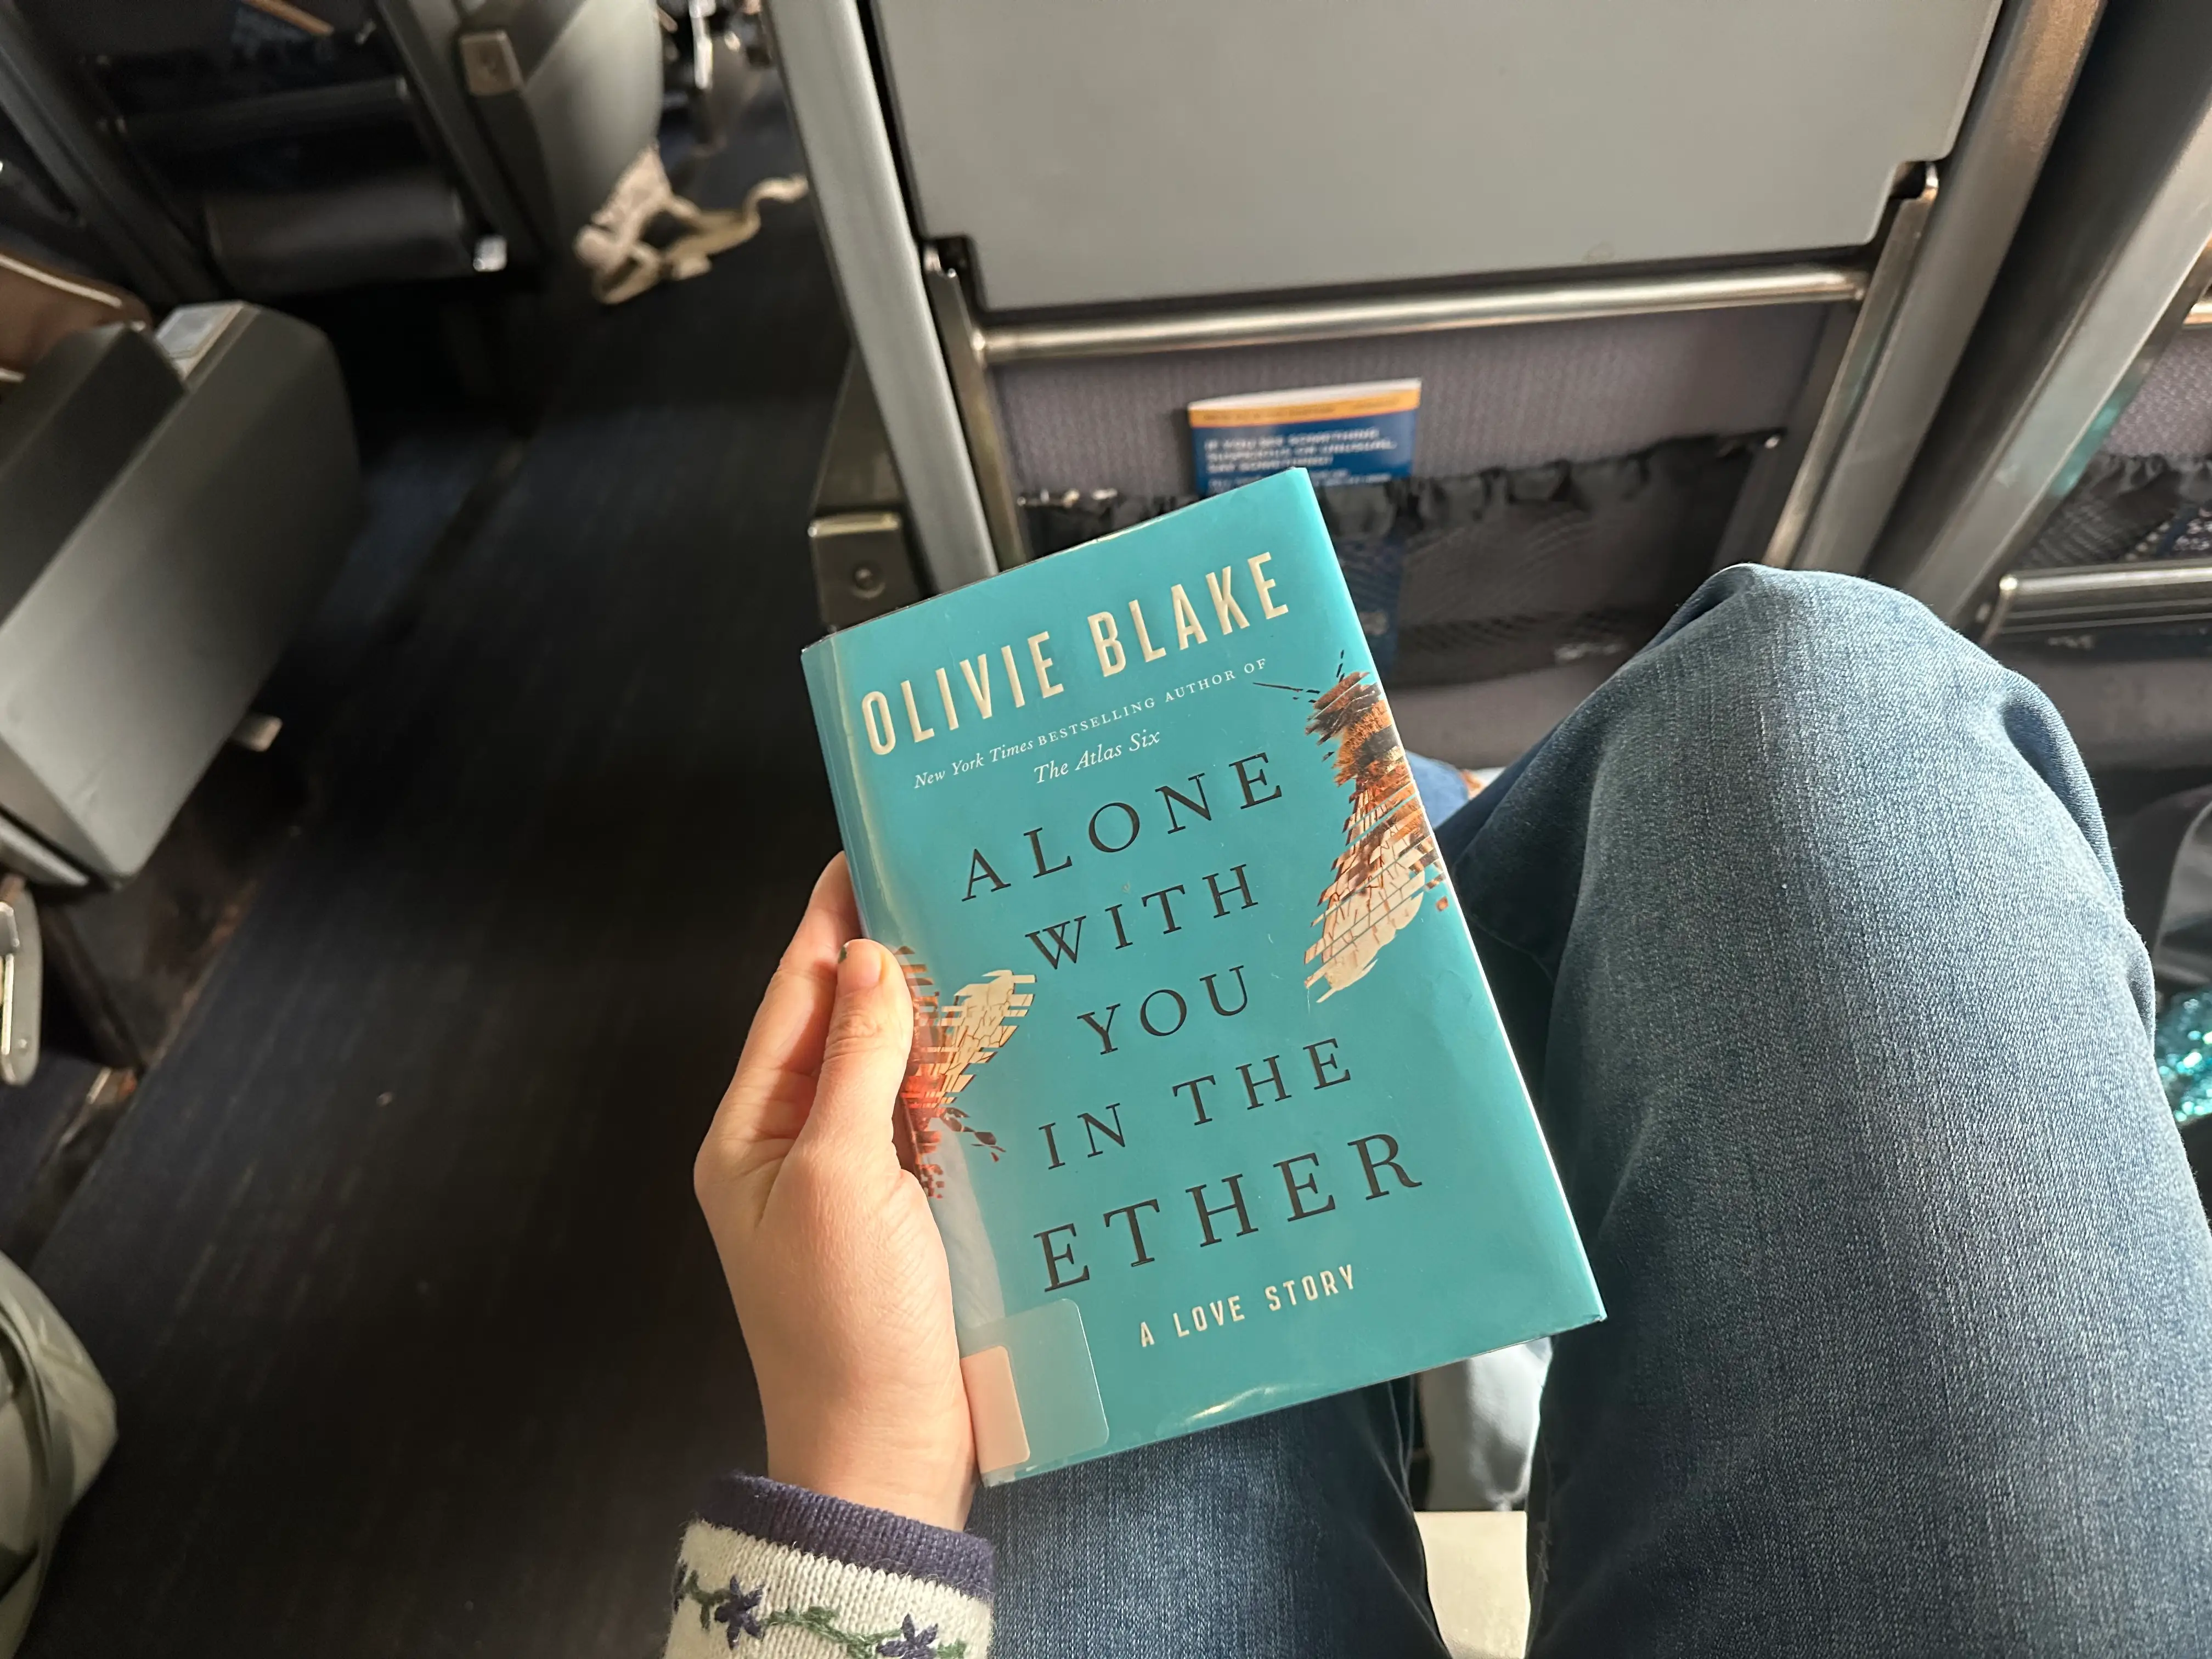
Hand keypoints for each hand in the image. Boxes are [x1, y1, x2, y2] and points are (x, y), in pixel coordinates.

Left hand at [695, 856, 975, 1529]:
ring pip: (897, 1074)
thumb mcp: (839, 1177)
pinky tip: (1013, 1049)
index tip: (868, 848)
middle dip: (894, 960)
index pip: (793, 997)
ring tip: (992, 945)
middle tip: (954, 884)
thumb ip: (854, 1063)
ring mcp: (857, 1184)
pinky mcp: (912, 1217)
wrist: (884, 1455)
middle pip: (846, 1028)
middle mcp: (798, 1148)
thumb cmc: (845, 1322)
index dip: (830, 921)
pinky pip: (935, 1128)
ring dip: (938, 1020)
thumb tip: (868, 956)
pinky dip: (967, 1086)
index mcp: (752, 1132)